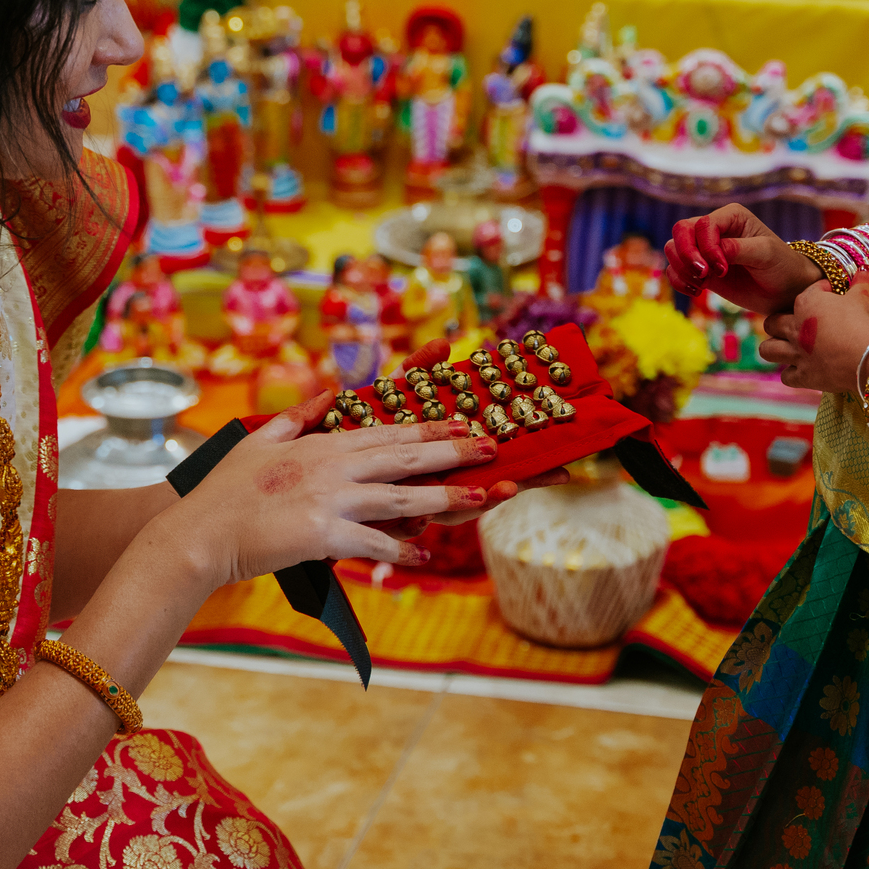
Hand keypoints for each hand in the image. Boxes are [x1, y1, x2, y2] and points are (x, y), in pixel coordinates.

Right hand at [164, 393, 496, 585]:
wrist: (199, 532)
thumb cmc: (224, 491)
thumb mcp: (259, 441)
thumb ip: (296, 418)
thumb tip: (325, 393)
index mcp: (321, 445)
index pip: (386, 433)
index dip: (428, 429)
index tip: (462, 421)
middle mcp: (331, 467)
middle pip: (404, 457)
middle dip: (452, 452)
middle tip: (491, 447)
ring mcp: (328, 499)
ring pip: (400, 497)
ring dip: (444, 497)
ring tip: (482, 497)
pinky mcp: (321, 534)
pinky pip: (372, 543)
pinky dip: (400, 550)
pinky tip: (424, 555)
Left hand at [360, 338, 564, 528]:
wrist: (307, 464)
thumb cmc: (348, 431)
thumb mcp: (385, 397)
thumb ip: (416, 372)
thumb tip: (443, 341)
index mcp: (442, 460)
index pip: (493, 465)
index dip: (529, 466)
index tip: (562, 466)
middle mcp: (432, 486)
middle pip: (484, 490)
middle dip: (517, 484)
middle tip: (547, 476)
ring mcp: (409, 507)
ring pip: (452, 511)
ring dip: (479, 503)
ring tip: (504, 489)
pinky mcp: (378, 522)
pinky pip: (403, 527)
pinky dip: (414, 525)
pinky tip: (425, 520)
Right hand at [665, 204, 821, 315]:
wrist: (785, 291)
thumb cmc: (781, 266)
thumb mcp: (765, 254)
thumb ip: (739, 249)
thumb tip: (715, 251)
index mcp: (731, 216)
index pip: (704, 224)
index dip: (706, 247)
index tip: (722, 269)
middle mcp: (714, 228)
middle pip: (680, 230)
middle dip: (686, 254)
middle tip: (703, 275)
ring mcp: (704, 249)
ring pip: (673, 249)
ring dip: (682, 269)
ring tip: (703, 283)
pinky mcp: (699, 269)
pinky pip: (674, 270)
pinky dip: (679, 281)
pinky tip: (697, 291)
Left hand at [758, 278, 868, 393]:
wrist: (867, 356)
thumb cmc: (863, 322)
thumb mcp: (863, 297)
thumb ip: (860, 282)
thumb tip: (865, 270)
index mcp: (806, 303)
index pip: (807, 293)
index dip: (820, 293)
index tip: (831, 296)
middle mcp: (794, 328)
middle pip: (772, 323)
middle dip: (779, 322)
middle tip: (794, 324)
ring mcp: (796, 353)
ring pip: (767, 350)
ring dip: (775, 348)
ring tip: (787, 348)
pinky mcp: (804, 376)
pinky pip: (786, 377)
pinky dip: (792, 374)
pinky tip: (802, 371)